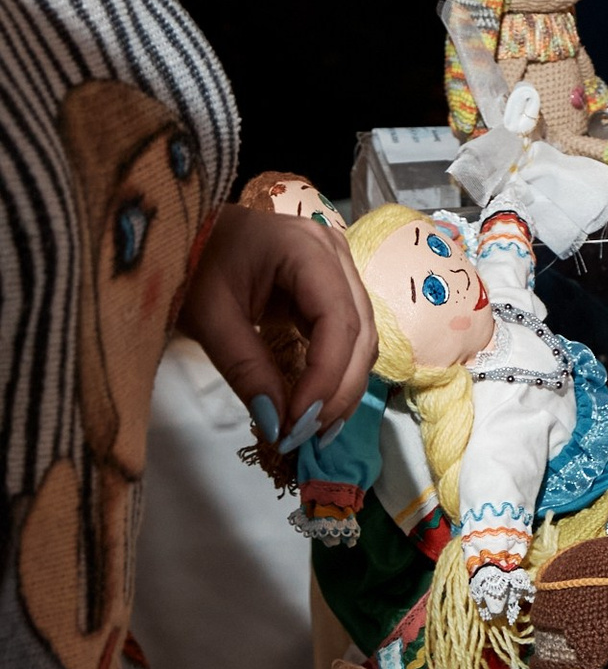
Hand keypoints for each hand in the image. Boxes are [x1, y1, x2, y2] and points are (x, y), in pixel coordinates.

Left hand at [181, 202, 375, 444]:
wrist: (185, 233)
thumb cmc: (192, 265)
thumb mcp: (209, 318)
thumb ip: (245, 368)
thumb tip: (276, 424)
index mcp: (304, 247)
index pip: (337, 318)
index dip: (325, 375)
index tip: (296, 421)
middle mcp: (334, 253)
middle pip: (359, 330)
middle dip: (337, 390)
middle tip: (303, 435)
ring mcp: (338, 268)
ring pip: (362, 337)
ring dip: (342, 388)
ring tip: (312, 429)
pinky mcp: (330, 289)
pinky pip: (347, 336)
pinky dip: (336, 374)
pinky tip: (318, 406)